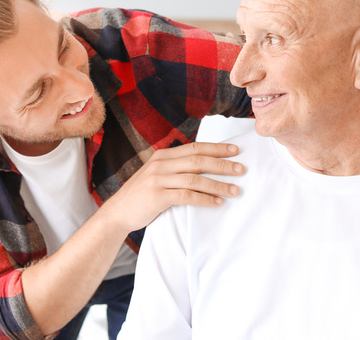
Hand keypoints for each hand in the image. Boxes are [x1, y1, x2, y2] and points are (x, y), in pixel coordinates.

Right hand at [100, 142, 243, 233]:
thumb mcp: (157, 174)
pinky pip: (187, 196)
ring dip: (218, 185)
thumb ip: (176, 167)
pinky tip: (217, 203)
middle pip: (198, 160)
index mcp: (163, 155)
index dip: (217, 148)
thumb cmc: (142, 195)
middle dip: (222, 164)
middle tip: (241, 169)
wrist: (117, 212)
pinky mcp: (157, 197)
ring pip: (195, 179)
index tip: (235, 151)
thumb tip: (205, 165)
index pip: (195, 147)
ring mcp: (158, 180)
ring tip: (234, 190)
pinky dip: (205, 199)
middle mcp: (161, 164)